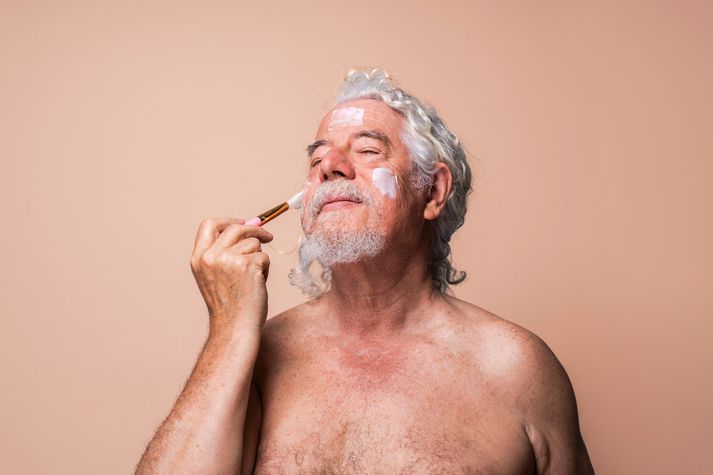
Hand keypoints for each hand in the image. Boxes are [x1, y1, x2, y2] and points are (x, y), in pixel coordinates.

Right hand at [190, 218, 273, 336]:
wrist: (234, 328)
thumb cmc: (229, 306)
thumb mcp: (215, 276)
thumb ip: (226, 251)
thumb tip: (250, 225)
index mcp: (199, 258)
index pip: (209, 225)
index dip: (227, 221)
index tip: (242, 223)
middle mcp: (210, 257)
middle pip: (236, 228)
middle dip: (254, 229)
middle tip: (267, 237)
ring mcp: (228, 260)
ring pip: (254, 243)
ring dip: (259, 258)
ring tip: (253, 278)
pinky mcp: (248, 265)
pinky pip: (264, 257)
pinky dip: (266, 269)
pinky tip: (257, 285)